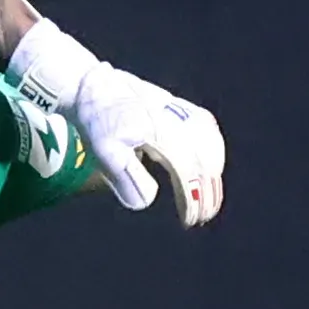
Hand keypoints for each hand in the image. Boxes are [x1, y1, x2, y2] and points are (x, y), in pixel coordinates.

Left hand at [73, 66, 225, 226]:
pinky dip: (214, 151)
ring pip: (211, 145)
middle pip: (204, 162)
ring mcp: (180, 110)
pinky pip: (208, 128)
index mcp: (160, 132)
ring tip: (208, 199)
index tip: (189, 221)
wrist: (94, 87)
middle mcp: (177, 120)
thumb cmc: (98, 122)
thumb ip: (128, 179)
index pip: (187, 173)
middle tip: (201, 218)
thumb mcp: (105, 152)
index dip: (192, 200)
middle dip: (207, 194)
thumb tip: (149, 201)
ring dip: (213, 175)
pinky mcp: (179, 105)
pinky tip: (211, 167)